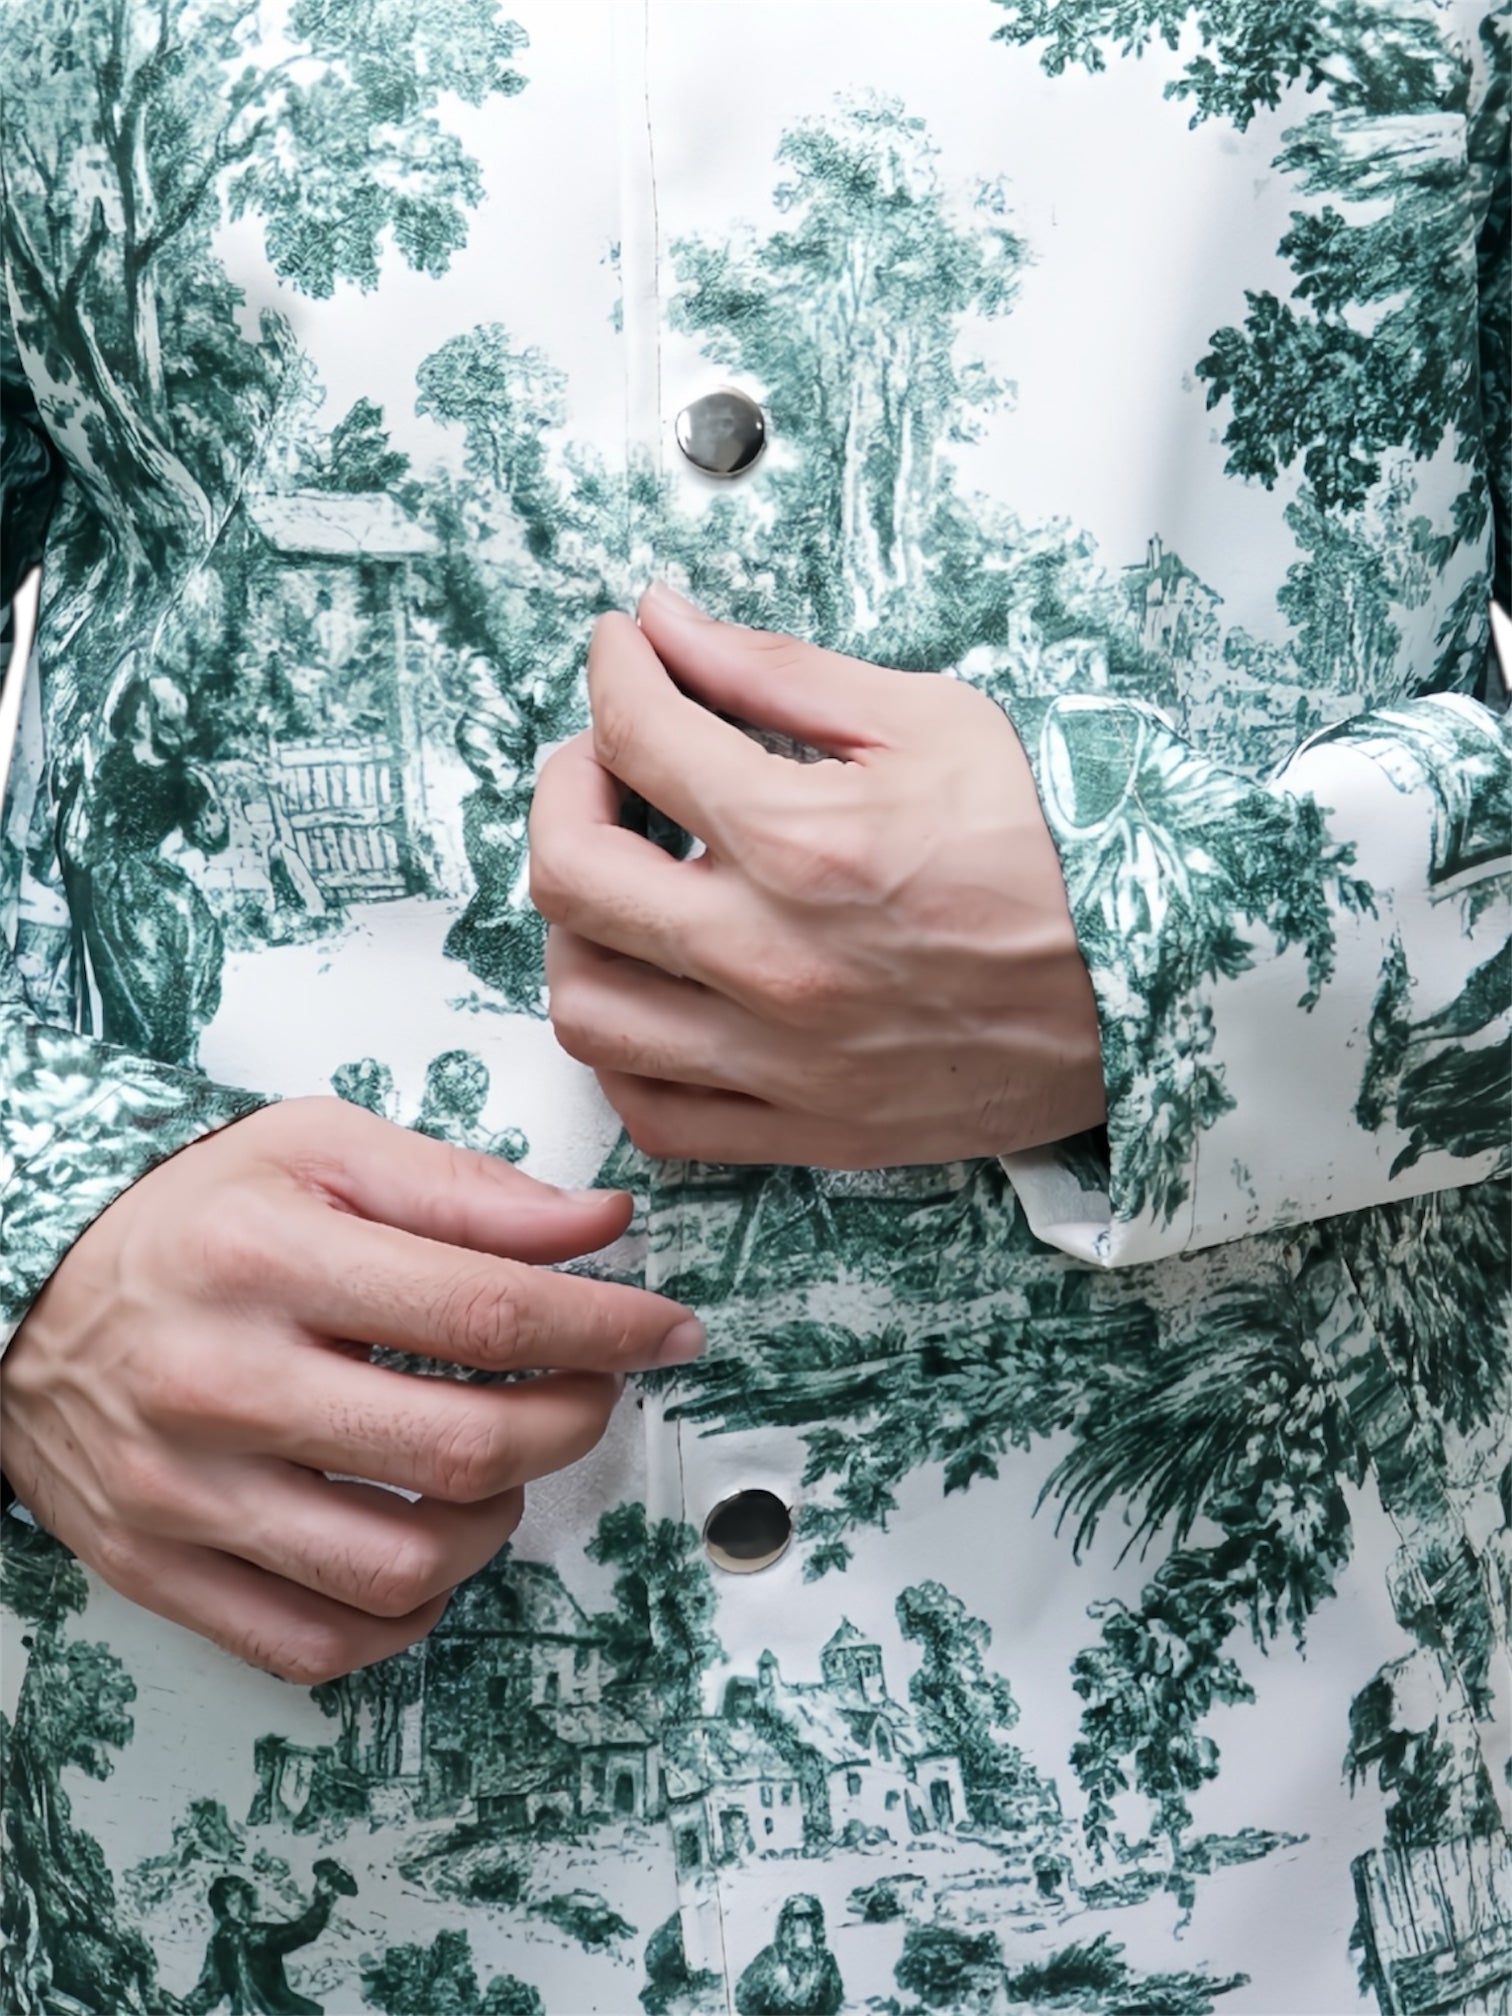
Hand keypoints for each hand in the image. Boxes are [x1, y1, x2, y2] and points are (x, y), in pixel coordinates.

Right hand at [0, 1099, 702, 1681]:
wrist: (29, 1288)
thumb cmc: (193, 1216)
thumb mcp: (323, 1151)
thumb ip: (467, 1190)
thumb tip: (598, 1225)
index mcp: (270, 1258)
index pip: (489, 1310)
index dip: (608, 1326)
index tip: (667, 1330)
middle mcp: (221, 1381)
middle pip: (463, 1448)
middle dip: (572, 1423)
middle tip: (591, 1391)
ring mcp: (185, 1492)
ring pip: (401, 1565)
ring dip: (494, 1524)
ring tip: (497, 1467)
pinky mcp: (160, 1570)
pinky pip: (317, 1644)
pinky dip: (404, 1611)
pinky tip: (425, 1543)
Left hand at [530, 585, 1104, 1166]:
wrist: (1155, 986)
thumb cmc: (1061, 851)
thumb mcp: (932, 720)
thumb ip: (776, 670)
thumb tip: (665, 622)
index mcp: (804, 839)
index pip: (635, 734)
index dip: (611, 671)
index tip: (622, 654)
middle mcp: (771, 958)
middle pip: (568, 874)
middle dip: (564, 790)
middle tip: (607, 763)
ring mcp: (781, 1058)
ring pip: (585, 1006)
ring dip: (578, 929)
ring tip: (627, 885)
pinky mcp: (806, 1129)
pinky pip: (654, 1113)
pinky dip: (625, 1053)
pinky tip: (658, 995)